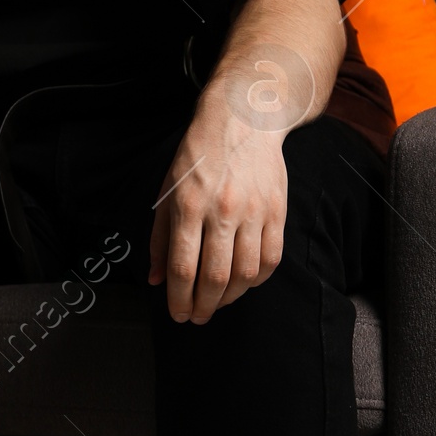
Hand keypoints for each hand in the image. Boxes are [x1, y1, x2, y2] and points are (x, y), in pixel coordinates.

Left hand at [148, 91, 288, 323]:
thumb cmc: (199, 154)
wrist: (243, 118)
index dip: (179, 299)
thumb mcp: (168, 189)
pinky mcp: (277, 210)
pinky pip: (271, 258)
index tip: (178, 314)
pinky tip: (244, 282)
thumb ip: (160, 237)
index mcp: (189, 204)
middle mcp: (222, 210)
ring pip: (246, 273)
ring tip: (217, 302)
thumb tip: (157, 280)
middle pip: (215, 277)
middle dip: (203, 306)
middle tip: (196, 316)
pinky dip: (257, 279)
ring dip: (230, 298)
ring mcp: (254, 211)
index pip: (183, 268)